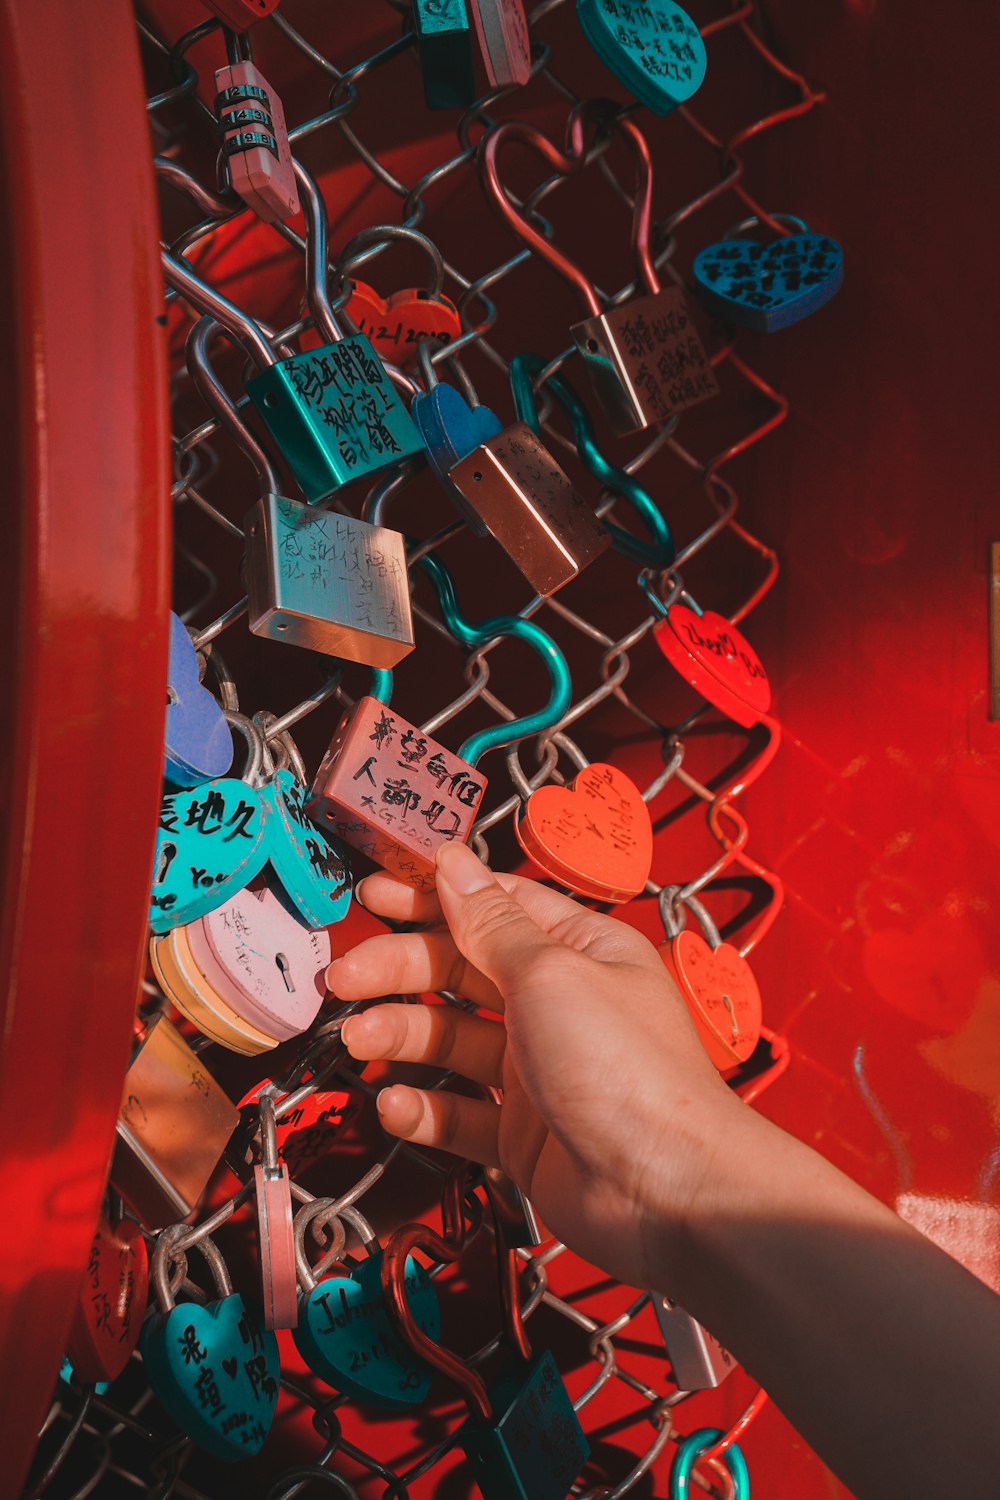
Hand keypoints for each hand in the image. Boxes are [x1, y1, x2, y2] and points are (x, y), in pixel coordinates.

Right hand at [332, 841, 745, 1290]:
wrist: (666, 1193)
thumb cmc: (631, 1073)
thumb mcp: (549, 973)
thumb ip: (490, 923)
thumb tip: (454, 863)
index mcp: (578, 951)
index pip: (493, 906)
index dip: (431, 898)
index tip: (376, 893)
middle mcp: (557, 1005)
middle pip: (461, 971)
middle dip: (400, 968)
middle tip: (346, 977)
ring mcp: (538, 1071)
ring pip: (452, 1041)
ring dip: (400, 1037)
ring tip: (360, 1040)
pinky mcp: (523, 1135)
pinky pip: (459, 1113)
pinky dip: (423, 1109)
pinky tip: (396, 1104)